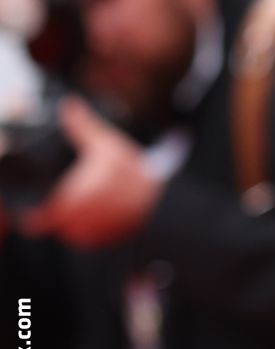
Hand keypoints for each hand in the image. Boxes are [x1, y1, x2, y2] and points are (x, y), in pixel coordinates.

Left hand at [19, 97, 162, 248]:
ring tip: (90, 201)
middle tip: (76, 192)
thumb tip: (68, 106)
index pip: (35, 219)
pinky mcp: (102, 241)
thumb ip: (82, 126)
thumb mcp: (105, 144)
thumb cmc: (133, 174)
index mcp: (67, 204)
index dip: (35, 211)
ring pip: (68, 229)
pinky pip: (85, 236)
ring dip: (73, 218)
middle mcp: (74, 225)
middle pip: (52, 221)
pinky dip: (88, 226)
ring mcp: (88, 236)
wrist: (165, 201)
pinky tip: (101, 211)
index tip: (41, 203)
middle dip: (59, 207)